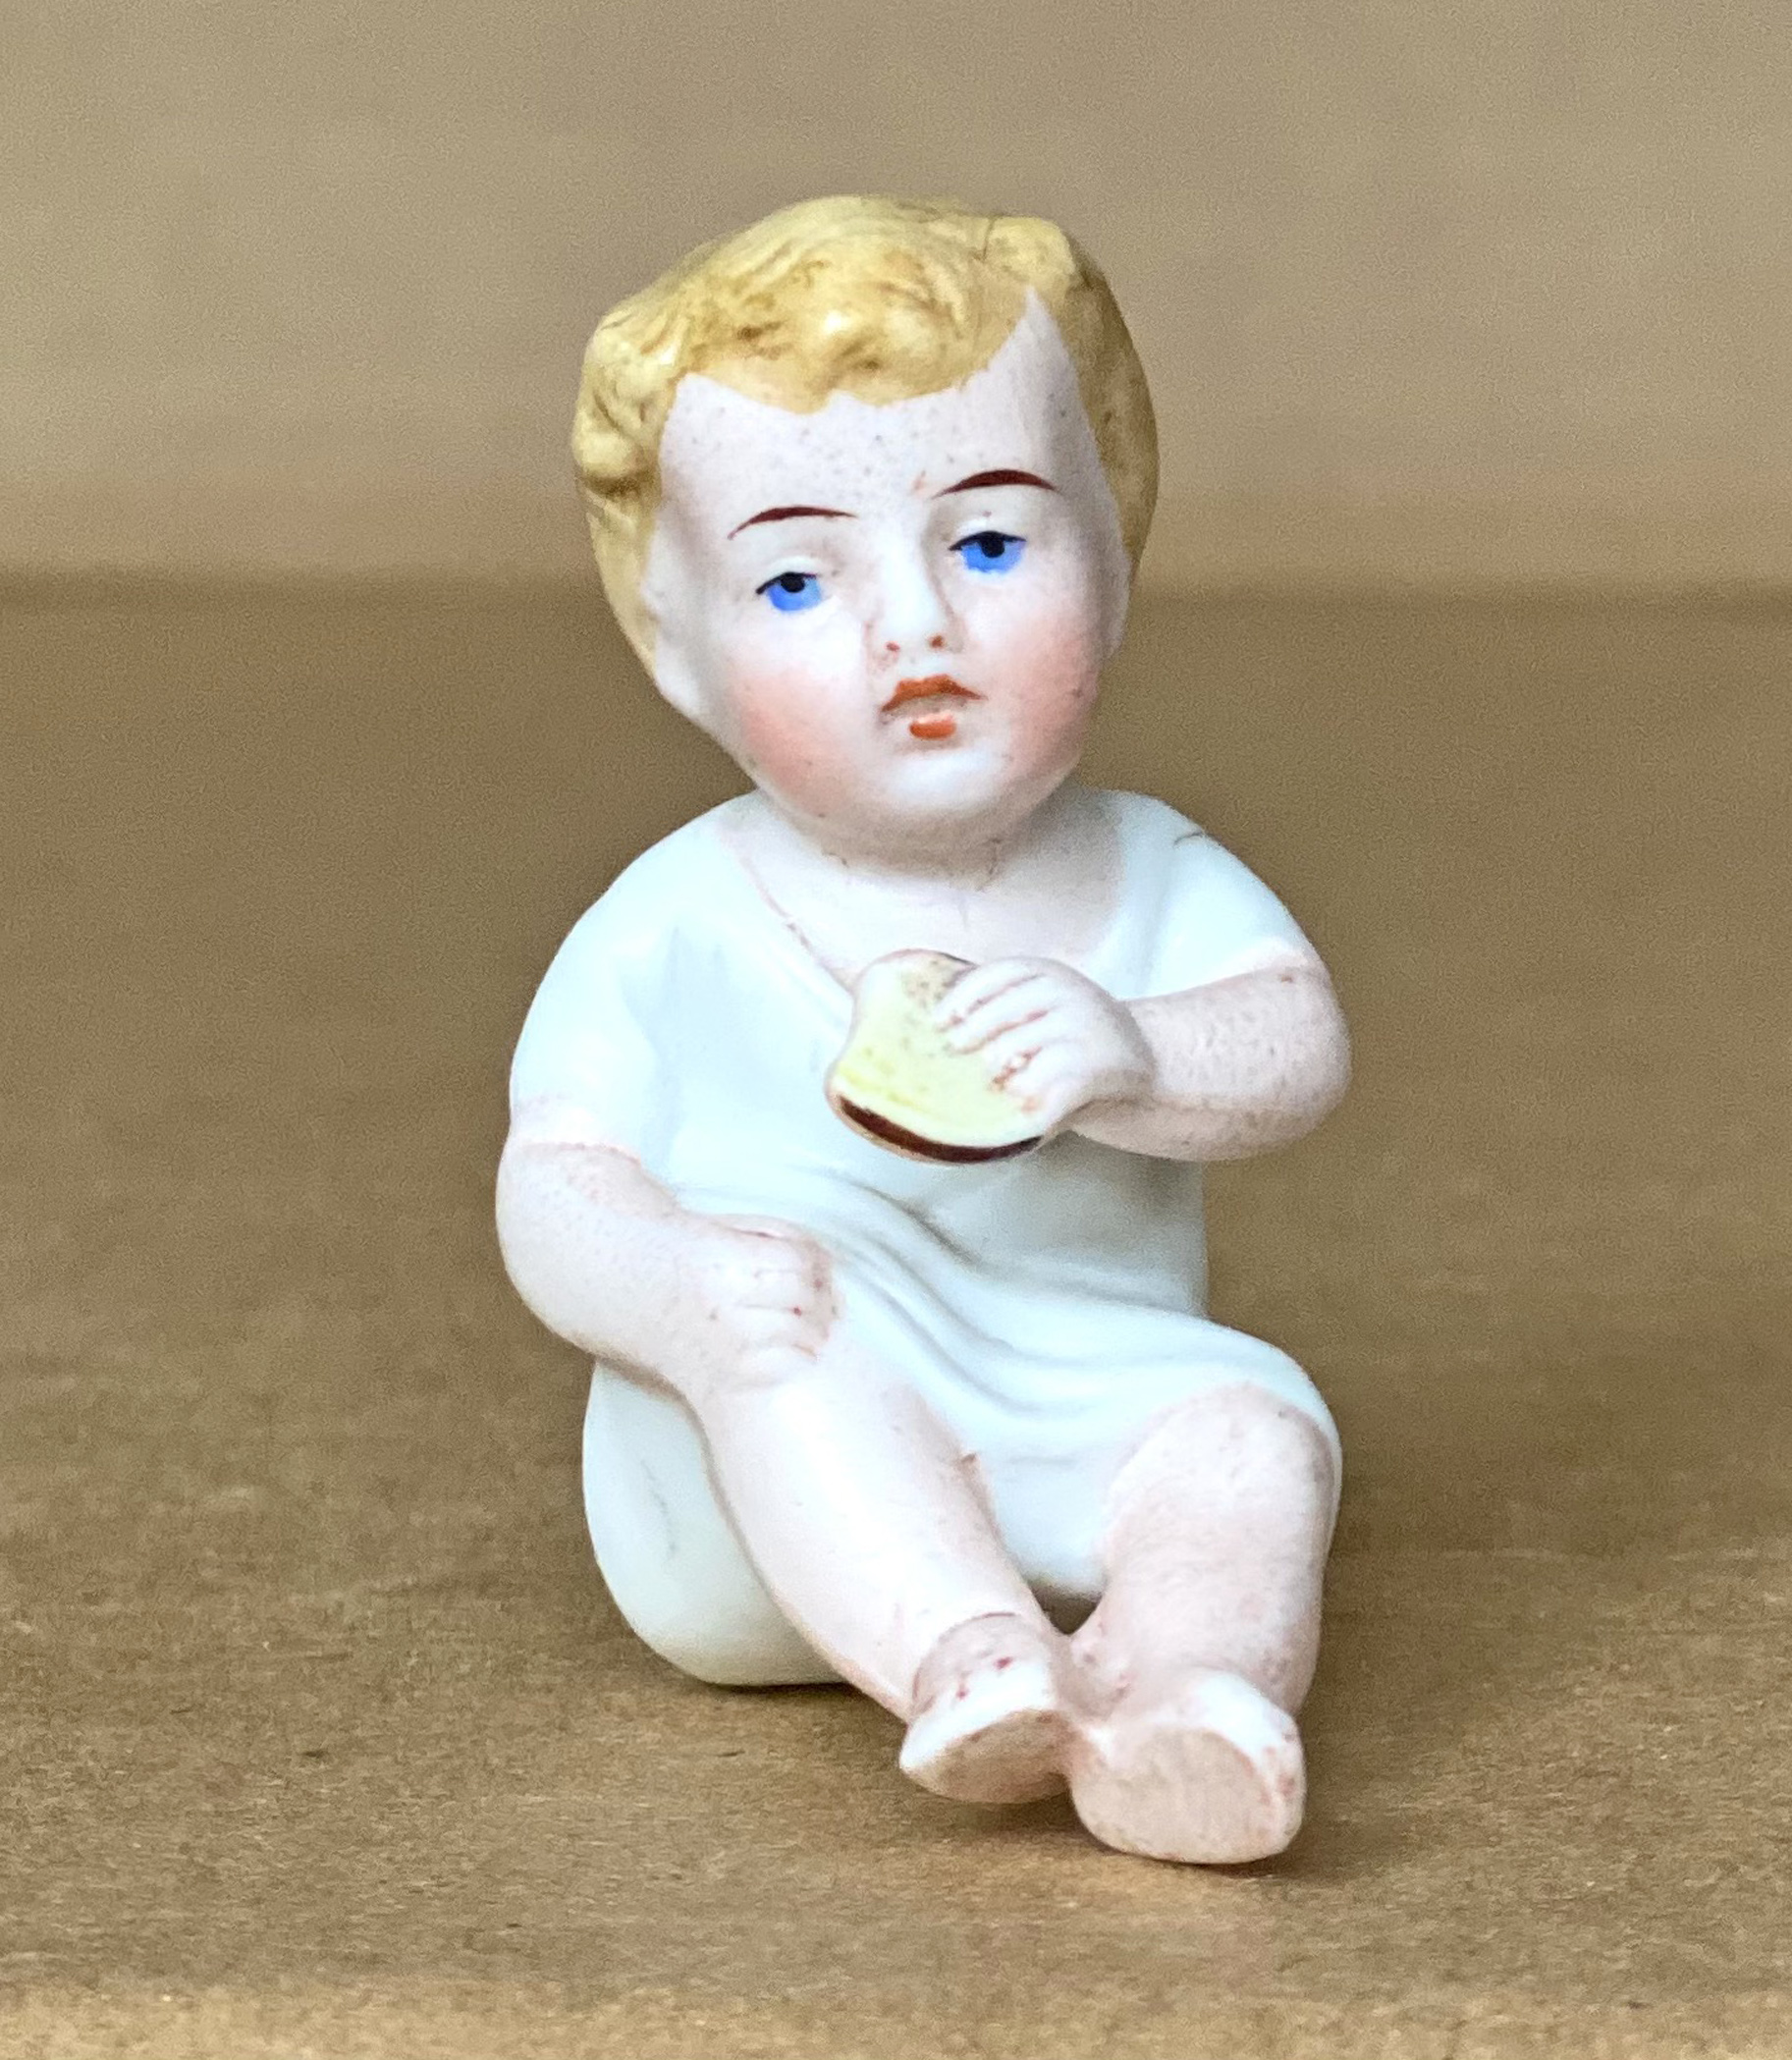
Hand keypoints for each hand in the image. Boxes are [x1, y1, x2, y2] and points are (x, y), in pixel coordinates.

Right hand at [674, 1213, 837, 1403]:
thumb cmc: (682, 1254)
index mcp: (720, 1258)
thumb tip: (828, 1259)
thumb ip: (777, 1234)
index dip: (816, 1261)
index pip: (796, 1261)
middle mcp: (721, 1303)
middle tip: (818, 1294)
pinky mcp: (724, 1375)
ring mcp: (723, 1344)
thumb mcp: (724, 1226)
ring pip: (798, 1334)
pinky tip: (790, 1345)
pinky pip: (782, 1368)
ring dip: (814, 1326)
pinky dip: (797, 1356)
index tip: (816, 1265)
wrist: (626, 1292)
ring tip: (808, 1319)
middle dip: (817, 1293)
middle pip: (801, 1296)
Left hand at [934, 958, 1154, 1135]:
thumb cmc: (1076, 1036)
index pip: (997, 974)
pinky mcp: (1095, 1065)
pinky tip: (1022, 1110)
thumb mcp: (1045, 1009)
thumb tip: (942, 1030)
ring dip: (998, 1069)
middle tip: (956, 1053)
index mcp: (1049, 974)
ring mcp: (1082, 1028)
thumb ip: (1005, 1010)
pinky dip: (1030, 1102)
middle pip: (1003, 1011)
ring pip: (1019, 1048)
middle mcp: (1067, 993)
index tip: (940, 1020)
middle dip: (973, 1034)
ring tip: (998, 1083)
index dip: (963, 996)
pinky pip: (1048, 1086)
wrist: (1145, 1059)